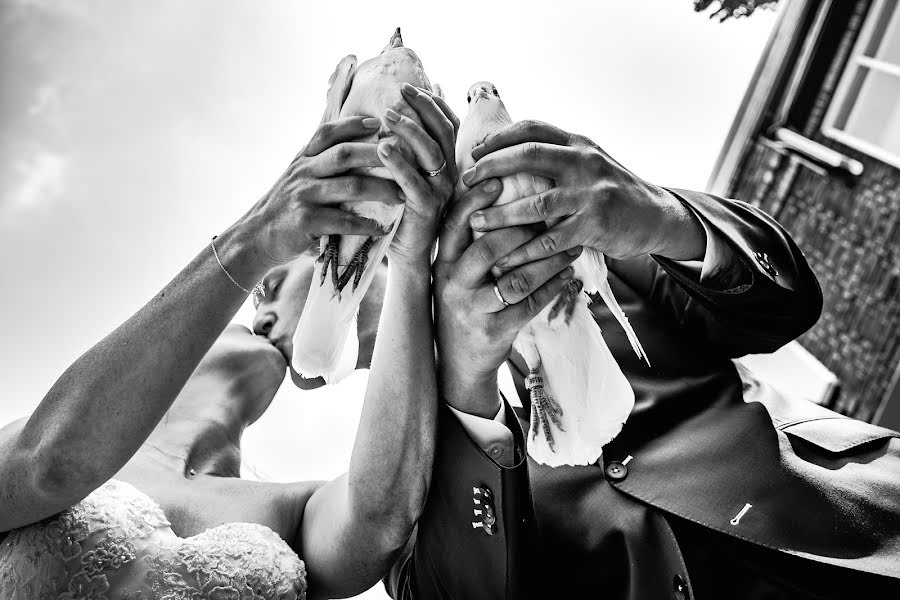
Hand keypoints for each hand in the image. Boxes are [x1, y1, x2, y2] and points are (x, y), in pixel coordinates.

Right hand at [241, 116, 401, 267]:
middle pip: (345, 155)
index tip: (378, 122)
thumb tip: (351, 146)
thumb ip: (319, 162)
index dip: (353, 124)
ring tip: (402, 195)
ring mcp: (304, 196)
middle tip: (405, 159)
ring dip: (380, 190)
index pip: (328, 133)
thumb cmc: (285, 207)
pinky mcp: (306, 221)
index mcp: (303, 158)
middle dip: (378, 154)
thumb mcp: (297, 177)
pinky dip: (365, 224)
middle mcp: (303, 172)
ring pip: (350, 187)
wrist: (256, 237)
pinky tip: (381, 228)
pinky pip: (343, 221)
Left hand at [377, 83, 457, 266]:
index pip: (448, 123)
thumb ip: (406, 147)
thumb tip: (396, 112)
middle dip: (423, 107)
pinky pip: (414, 182)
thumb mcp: (407, 174)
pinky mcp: (427, 209)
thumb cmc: (401, 210)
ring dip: (410, 129)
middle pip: (443, 131)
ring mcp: (441, 191)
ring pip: (431, 152)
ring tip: (387, 114)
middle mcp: (450, 174)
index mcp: (447, 163)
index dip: (434, 103)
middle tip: (401, 90)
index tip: (410, 87)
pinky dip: (399, 163)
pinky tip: (383, 148)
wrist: (406, 253)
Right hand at [433, 179, 580, 416]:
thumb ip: (467, 242)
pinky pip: (529, 305)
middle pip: (486, 248)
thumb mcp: (454, 273)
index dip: (474, 201)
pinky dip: (552, 287)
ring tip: (571, 246)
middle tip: (549, 214)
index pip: (453, 225)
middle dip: (521, 229)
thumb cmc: (464, 304)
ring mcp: (472, 310)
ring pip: (514, 279)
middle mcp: (452, 284)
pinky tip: (568, 275)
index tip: (498, 180)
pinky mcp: (493, 331)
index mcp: (442, 264)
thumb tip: (492, 195)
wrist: (459, 361)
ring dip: (547, 260)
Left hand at [461, 120, 704, 267]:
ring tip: (475, 222)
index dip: (500, 137)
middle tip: (467, 181)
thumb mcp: (590, 163)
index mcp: (579, 144)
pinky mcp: (594, 226)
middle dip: (492, 167)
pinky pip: (550, 240)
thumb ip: (558, 158)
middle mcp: (585, 162)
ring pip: (535, 203)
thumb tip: (509, 154)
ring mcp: (590, 194)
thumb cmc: (613, 192)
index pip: (533, 128)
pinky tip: (506, 259)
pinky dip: (525, 251)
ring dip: (500, 215)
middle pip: (528, 156)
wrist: (657, 216)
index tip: (476, 150)